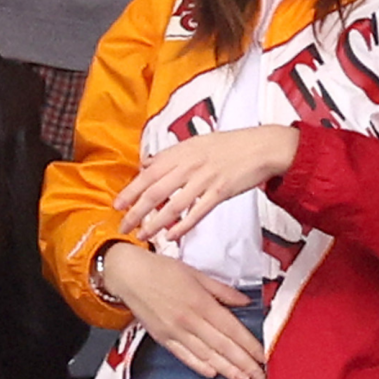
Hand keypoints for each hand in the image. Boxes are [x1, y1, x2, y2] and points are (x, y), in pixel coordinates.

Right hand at [101, 243, 266, 378]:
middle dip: (243, 363)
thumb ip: (222, 290)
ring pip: (206, 355)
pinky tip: (213, 373)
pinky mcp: (164, 339)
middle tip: (259, 376)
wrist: (130, 275)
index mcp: (200, 302)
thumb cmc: (162, 270)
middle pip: (222, 346)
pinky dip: (200, 366)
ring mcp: (175, 332)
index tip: (261, 355)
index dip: (248, 344)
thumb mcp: (196, 273)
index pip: (231, 328)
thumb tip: (243, 301)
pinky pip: (185, 356)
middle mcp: (189, 320)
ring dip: (226, 370)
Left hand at [116, 126, 298, 241]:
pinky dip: (182, 226)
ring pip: (173, 205)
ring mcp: (204, 179)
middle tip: (123, 226)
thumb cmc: (229, 144)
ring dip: (155, 223)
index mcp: (182, 152)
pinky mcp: (220, 192)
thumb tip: (147, 163)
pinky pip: (196, 212)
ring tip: (142, 235)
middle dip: (136, 211)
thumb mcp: (196, 142)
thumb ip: (171, 155)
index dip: (131, 190)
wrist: (261, 146)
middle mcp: (189, 165)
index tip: (116, 205)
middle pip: (155, 191)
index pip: (148, 173)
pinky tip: (171, 236)